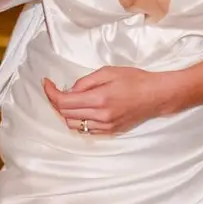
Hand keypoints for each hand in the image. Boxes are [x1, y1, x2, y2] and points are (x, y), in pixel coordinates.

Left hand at [43, 66, 169, 136]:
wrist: (156, 96)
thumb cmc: (135, 79)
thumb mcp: (108, 71)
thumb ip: (86, 82)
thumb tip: (70, 90)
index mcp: (99, 99)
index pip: (64, 101)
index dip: (51, 92)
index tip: (46, 83)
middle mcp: (100, 116)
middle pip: (65, 114)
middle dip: (56, 101)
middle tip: (56, 89)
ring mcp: (105, 127)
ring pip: (73, 124)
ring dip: (66, 112)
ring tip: (70, 99)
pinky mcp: (110, 132)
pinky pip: (86, 129)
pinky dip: (79, 119)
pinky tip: (83, 109)